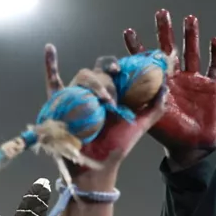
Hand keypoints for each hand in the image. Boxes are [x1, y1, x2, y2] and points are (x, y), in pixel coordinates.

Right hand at [43, 44, 167, 175]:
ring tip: (102, 101)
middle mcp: (92, 93)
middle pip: (97, 72)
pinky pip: (53, 83)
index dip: (116, 65)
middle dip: (105, 79)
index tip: (120, 70)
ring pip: (81, 77)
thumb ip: (155, 107)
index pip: (112, 71)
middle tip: (111, 93)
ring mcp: (76, 97)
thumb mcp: (140, 125)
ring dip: (92, 84)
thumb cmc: (116, 147)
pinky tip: (50, 49)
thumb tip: (165, 85)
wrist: (96, 166)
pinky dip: (50, 66)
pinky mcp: (59, 105)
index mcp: (111, 93)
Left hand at [125, 10, 215, 156]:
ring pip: (193, 52)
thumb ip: (144, 102)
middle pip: (171, 50)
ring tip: (188, 18)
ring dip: (191, 36)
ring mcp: (195, 81)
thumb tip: (134, 88)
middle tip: (161, 14)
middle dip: (165, 32)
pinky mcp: (212, 86)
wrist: (193, 148)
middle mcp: (176, 79)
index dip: (138, 48)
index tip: (128, 32)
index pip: (146, 62)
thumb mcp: (152, 118)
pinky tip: (214, 41)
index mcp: (159, 86)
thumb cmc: (170, 136)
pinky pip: (215, 66)